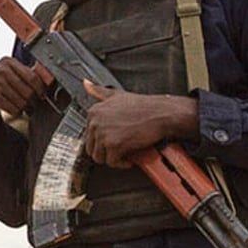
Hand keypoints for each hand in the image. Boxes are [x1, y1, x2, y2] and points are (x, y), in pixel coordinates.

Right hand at [0, 57, 47, 139]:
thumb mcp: (10, 72)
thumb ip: (27, 73)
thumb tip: (48, 79)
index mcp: (8, 61)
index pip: (32, 76)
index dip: (40, 88)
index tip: (42, 94)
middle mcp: (1, 70)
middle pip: (28, 91)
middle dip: (32, 100)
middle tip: (31, 103)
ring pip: (21, 101)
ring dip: (23, 107)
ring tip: (19, 105)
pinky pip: (13, 108)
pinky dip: (15, 111)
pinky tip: (11, 107)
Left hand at [82, 80, 197, 167]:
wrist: (161, 113)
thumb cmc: (143, 106)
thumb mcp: (117, 95)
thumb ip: (99, 91)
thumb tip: (86, 84)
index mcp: (94, 111)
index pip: (89, 136)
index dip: (102, 141)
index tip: (113, 141)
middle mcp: (95, 122)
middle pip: (92, 149)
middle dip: (106, 152)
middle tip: (120, 150)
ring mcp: (103, 133)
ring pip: (99, 157)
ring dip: (113, 159)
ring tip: (125, 153)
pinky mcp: (114, 144)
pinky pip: (112, 162)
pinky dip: (121, 163)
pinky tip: (130, 157)